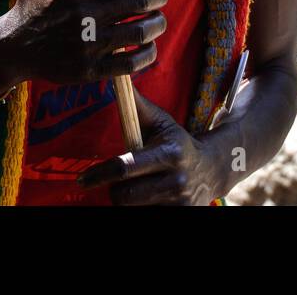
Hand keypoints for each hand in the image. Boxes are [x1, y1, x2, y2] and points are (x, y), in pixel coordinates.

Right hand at [0, 0, 173, 89]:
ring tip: (157, 18)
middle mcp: (83, 14)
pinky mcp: (90, 69)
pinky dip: (148, 54)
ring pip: (140, 32)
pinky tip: (149, 45)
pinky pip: (131, 64)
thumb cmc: (37, 1)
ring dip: (158, 24)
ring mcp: (87, 44)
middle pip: (138, 1)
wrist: (14, 46)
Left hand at [78, 90, 223, 204]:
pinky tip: (148, 199)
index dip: (101, 174)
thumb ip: (137, 106)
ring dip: (128, 200)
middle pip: (125, 195)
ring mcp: (180, 202)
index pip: (126, 168)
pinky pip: (147, 216)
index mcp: (169, 153)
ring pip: (133, 209)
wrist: (212, 169)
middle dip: (114, 190)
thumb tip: (116, 80)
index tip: (84, 177)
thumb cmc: (177, 142)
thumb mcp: (161, 123)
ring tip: (136, 189)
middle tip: (115, 184)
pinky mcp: (183, 216)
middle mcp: (176, 180)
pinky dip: (142, 209)